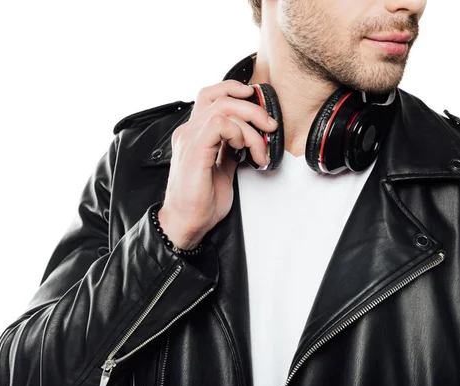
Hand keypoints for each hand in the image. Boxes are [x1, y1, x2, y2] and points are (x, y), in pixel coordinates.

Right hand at [157, 80, 277, 248]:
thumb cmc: (201, 201)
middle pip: (222, 98)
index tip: (254, 97)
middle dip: (253, 109)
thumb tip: (247, 140)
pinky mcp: (194, 149)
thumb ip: (230, 150)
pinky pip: (220, 124)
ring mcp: (189, 138)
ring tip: (258, 149)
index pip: (210, 95)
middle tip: (270, 127)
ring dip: (251, 126)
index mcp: (194, 134)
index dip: (233, 88)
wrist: (188, 222)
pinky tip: (243, 150)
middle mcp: (189, 131)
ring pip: (224, 108)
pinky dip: (239, 133)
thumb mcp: (223, 169)